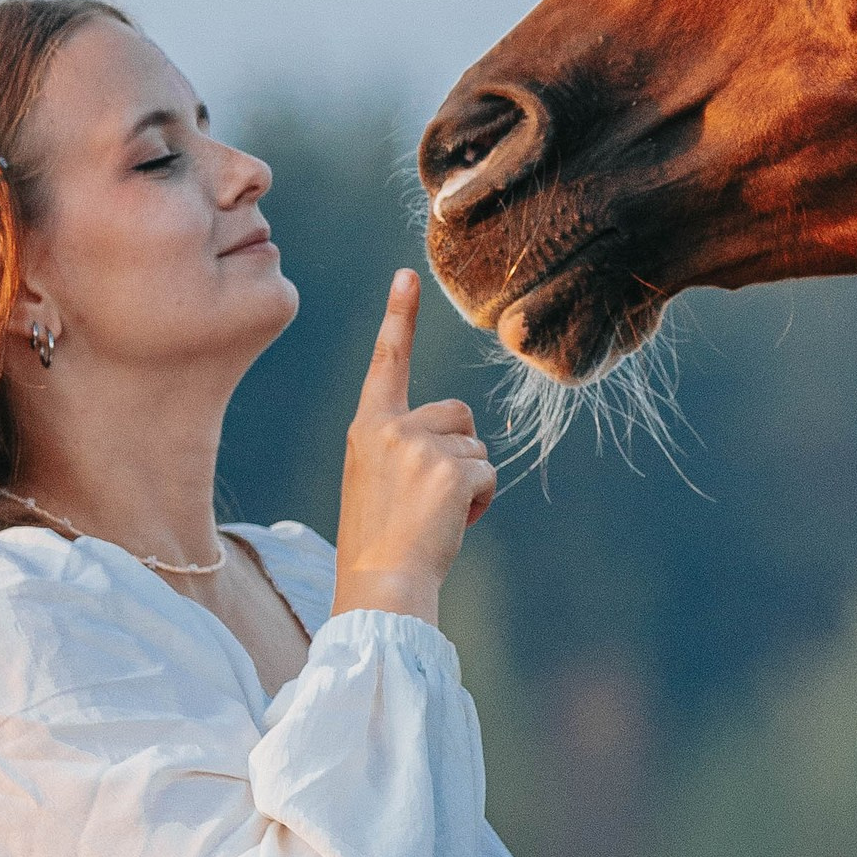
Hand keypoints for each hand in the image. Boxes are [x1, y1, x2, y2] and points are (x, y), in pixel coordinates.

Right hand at [331, 269, 495, 624]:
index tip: (407, 274)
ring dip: (468, 480)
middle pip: (458, 413)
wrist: (381, 582)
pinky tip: (452, 522)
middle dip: (458, 450)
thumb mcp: (375, 479)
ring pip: (476, 446)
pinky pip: (488, 473)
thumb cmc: (380, 538)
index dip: (399, 316)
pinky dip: (481, 501)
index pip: (387, 362)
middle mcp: (391, 428)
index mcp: (367, 427)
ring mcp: (421, 447)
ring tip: (434, 514)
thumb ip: (403, 446)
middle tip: (427, 497)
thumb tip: (458, 440)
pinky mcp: (451, 470)